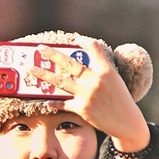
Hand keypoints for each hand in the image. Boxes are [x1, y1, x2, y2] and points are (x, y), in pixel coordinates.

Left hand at [30, 39, 150, 152]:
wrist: (127, 121)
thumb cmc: (120, 100)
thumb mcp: (115, 80)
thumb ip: (100, 71)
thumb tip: (80, 65)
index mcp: (106, 70)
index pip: (93, 48)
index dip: (83, 41)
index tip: (74, 37)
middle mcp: (95, 80)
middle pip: (69, 63)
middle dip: (52, 54)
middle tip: (40, 48)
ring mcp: (87, 94)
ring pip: (60, 81)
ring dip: (43, 75)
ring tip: (31, 69)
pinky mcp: (81, 108)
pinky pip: (62, 102)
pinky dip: (53, 101)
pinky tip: (46, 100)